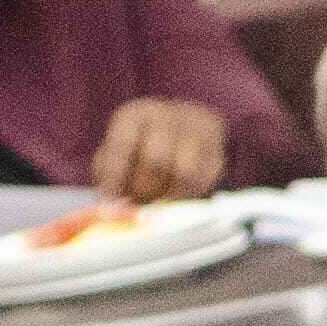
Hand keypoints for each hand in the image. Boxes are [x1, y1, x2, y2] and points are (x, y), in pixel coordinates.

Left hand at [90, 94, 230, 203]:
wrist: (183, 128)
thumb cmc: (141, 148)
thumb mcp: (117, 153)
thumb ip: (109, 179)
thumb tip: (111, 210)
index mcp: (135, 115)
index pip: (122, 145)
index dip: (115, 179)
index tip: (111, 204)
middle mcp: (166, 117)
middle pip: (157, 161)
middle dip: (144, 190)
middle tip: (137, 203)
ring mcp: (196, 133)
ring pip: (185, 174)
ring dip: (168, 197)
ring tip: (156, 202)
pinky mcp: (216, 151)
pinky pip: (204, 182)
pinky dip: (188, 196)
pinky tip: (175, 197)